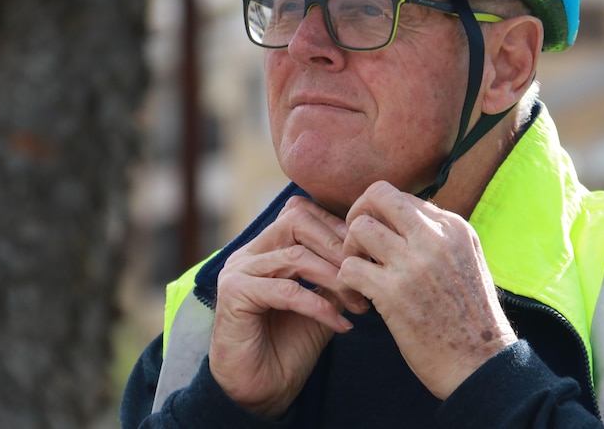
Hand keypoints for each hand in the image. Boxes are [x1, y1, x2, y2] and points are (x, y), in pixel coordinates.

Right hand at [208, 196, 369, 418]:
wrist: (263, 391)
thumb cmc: (292, 344)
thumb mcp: (324, 300)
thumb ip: (336, 272)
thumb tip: (368, 251)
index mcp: (267, 246)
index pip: (301, 211)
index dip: (335, 225)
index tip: (365, 251)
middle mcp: (250, 252)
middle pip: (296, 221)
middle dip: (337, 246)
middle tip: (365, 273)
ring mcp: (239, 271)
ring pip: (296, 257)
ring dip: (334, 278)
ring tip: (358, 302)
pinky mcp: (235, 295)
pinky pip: (287, 291)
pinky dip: (319, 306)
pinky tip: (341, 324)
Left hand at [338, 181, 516, 398]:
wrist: (481, 363)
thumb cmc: (471, 318)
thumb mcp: (468, 261)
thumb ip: (439, 238)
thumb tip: (404, 220)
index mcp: (454, 227)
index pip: (402, 198)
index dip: (382, 216)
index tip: (380, 242)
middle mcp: (434, 237)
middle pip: (378, 195)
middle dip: (358, 213)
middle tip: (358, 243)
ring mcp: (413, 263)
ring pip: (358, 228)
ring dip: (349, 250)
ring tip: (359, 273)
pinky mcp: (393, 293)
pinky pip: (349, 267)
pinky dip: (346, 282)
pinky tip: (359, 299)